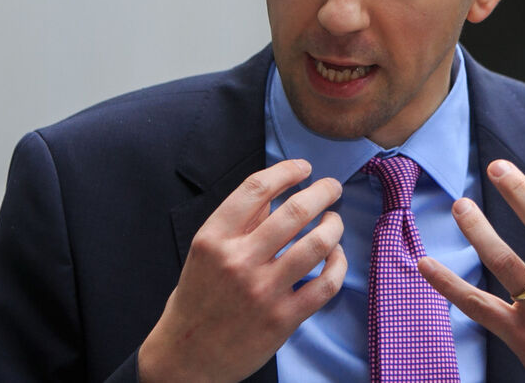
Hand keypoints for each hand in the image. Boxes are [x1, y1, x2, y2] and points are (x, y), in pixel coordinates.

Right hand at [138, 159, 346, 382]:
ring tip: (333, 220)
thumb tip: (277, 192)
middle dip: (322, 191)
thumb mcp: (204, 253)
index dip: (287, 171)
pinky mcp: (283, 319)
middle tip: (332, 187)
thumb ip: (237, 223)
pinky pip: (325, 284)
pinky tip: (335, 256)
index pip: (256, 188)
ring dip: (333, 226)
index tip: (303, 167)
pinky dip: (338, 265)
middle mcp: (238, 261)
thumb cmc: (197, 300)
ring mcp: (263, 291)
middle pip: (295, 211)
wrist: (186, 358)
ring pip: (317, 245)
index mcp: (213, 239)